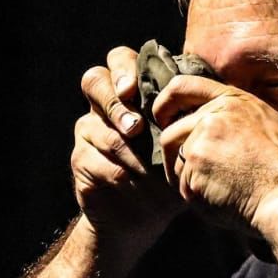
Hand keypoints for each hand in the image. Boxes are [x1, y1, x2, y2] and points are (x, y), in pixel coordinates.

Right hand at [71, 47, 182, 248]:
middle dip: (115, 102)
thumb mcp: (182, 144)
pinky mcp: (80, 159)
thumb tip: (197, 104)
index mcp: (131, 92)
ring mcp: (89, 131)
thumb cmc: (169, 171)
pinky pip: (93, 158)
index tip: (135, 90)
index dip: (124, 69)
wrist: (143, 217)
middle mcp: (105, 105)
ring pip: (97, 126)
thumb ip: (184, 120)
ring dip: (125, 148)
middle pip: (94, 80)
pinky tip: (134, 181)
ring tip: (146, 166)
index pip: (119, 60)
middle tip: (135, 127)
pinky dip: (117, 170)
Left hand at [153, 75, 277, 235]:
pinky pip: (184, 189)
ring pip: (176, 163)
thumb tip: (224, 126)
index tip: (162, 117)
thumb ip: (239, 119)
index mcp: (232, 101)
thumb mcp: (270, 124)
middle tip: (195, 174)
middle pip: (171, 133)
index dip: (164, 103)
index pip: (181, 87)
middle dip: (176, 155)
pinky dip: (198, 199)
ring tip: (220, 191)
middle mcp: (211, 118)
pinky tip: (224, 202)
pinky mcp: (194, 174)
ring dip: (190, 179)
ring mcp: (200, 145)